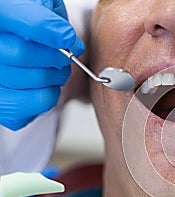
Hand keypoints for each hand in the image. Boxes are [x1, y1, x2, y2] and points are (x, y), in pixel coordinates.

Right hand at [0, 0, 84, 129]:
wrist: (23, 41)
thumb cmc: (33, 20)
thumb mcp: (44, 4)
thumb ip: (51, 13)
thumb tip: (67, 38)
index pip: (14, 18)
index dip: (44, 28)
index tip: (68, 36)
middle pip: (21, 53)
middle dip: (56, 56)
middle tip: (67, 55)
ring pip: (28, 80)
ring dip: (56, 77)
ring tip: (59, 69)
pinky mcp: (0, 105)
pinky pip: (26, 108)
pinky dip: (48, 97)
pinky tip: (48, 85)